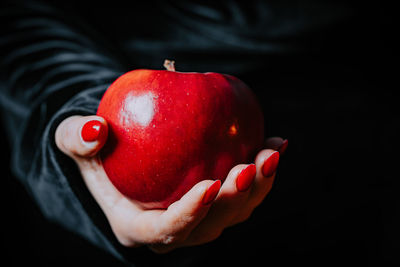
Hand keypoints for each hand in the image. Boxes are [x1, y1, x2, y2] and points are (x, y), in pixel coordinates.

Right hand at [55, 115, 285, 252]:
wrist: (119, 156)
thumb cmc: (96, 151)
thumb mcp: (73, 139)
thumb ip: (77, 138)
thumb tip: (95, 130)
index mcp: (137, 224)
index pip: (165, 231)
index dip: (189, 215)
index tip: (208, 185)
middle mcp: (173, 228)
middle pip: (210, 226)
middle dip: (235, 200)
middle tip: (251, 165)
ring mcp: (198, 217)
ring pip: (234, 212)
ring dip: (259, 186)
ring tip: (272, 150)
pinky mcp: (214, 201)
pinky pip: (243, 191)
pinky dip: (262, 170)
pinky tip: (276, 141)